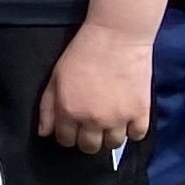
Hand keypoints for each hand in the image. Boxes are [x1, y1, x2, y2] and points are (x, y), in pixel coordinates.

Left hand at [38, 20, 154, 153]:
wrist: (116, 36)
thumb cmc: (83, 52)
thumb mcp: (56, 77)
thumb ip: (48, 107)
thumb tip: (44, 133)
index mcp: (69, 111)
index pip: (66, 141)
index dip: (68, 134)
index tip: (74, 127)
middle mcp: (93, 119)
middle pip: (90, 147)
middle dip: (88, 138)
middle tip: (93, 124)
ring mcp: (118, 118)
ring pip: (113, 145)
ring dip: (110, 135)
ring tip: (111, 120)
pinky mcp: (139, 112)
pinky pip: (137, 135)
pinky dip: (133, 130)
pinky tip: (128, 119)